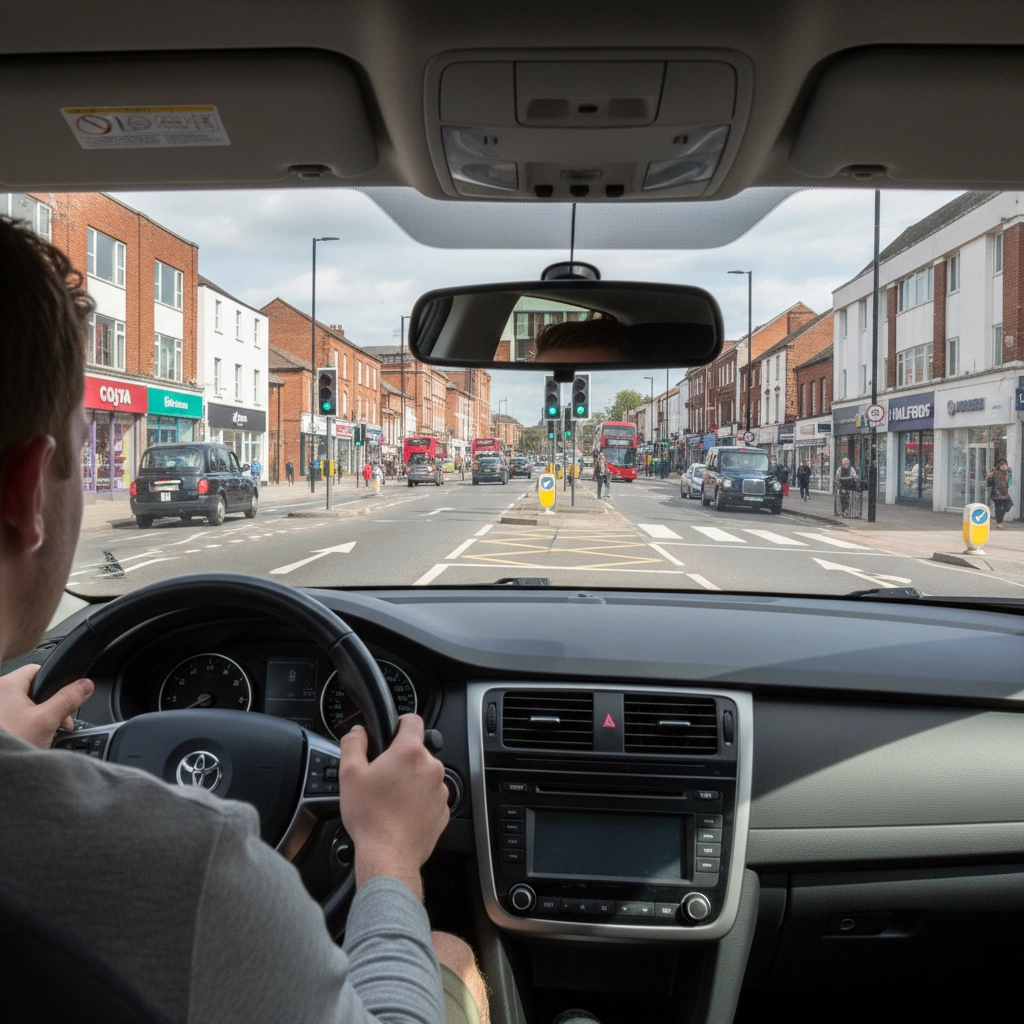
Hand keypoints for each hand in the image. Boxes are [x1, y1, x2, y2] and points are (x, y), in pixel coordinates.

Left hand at [0, 663, 93, 748]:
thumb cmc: (9, 743)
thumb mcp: (46, 720)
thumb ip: (68, 699)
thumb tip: (86, 685)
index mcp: (6, 685)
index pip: (37, 670)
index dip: (56, 683)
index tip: (65, 699)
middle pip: (32, 690)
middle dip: (49, 706)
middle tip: (57, 723)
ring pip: (23, 706)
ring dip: (37, 717)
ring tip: (43, 734)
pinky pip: (14, 718)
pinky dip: (24, 725)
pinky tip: (29, 739)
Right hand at [339, 714, 448, 899]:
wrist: (389, 857)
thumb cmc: (370, 817)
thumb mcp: (349, 775)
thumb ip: (353, 745)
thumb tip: (358, 732)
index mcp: (410, 752)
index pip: (412, 720)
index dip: (399, 723)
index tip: (391, 732)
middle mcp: (431, 767)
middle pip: (416, 751)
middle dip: (400, 759)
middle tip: (380, 777)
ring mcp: (440, 790)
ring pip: (424, 775)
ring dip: (410, 781)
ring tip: (389, 799)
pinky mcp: (443, 811)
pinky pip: (430, 797)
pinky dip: (418, 801)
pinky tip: (400, 813)